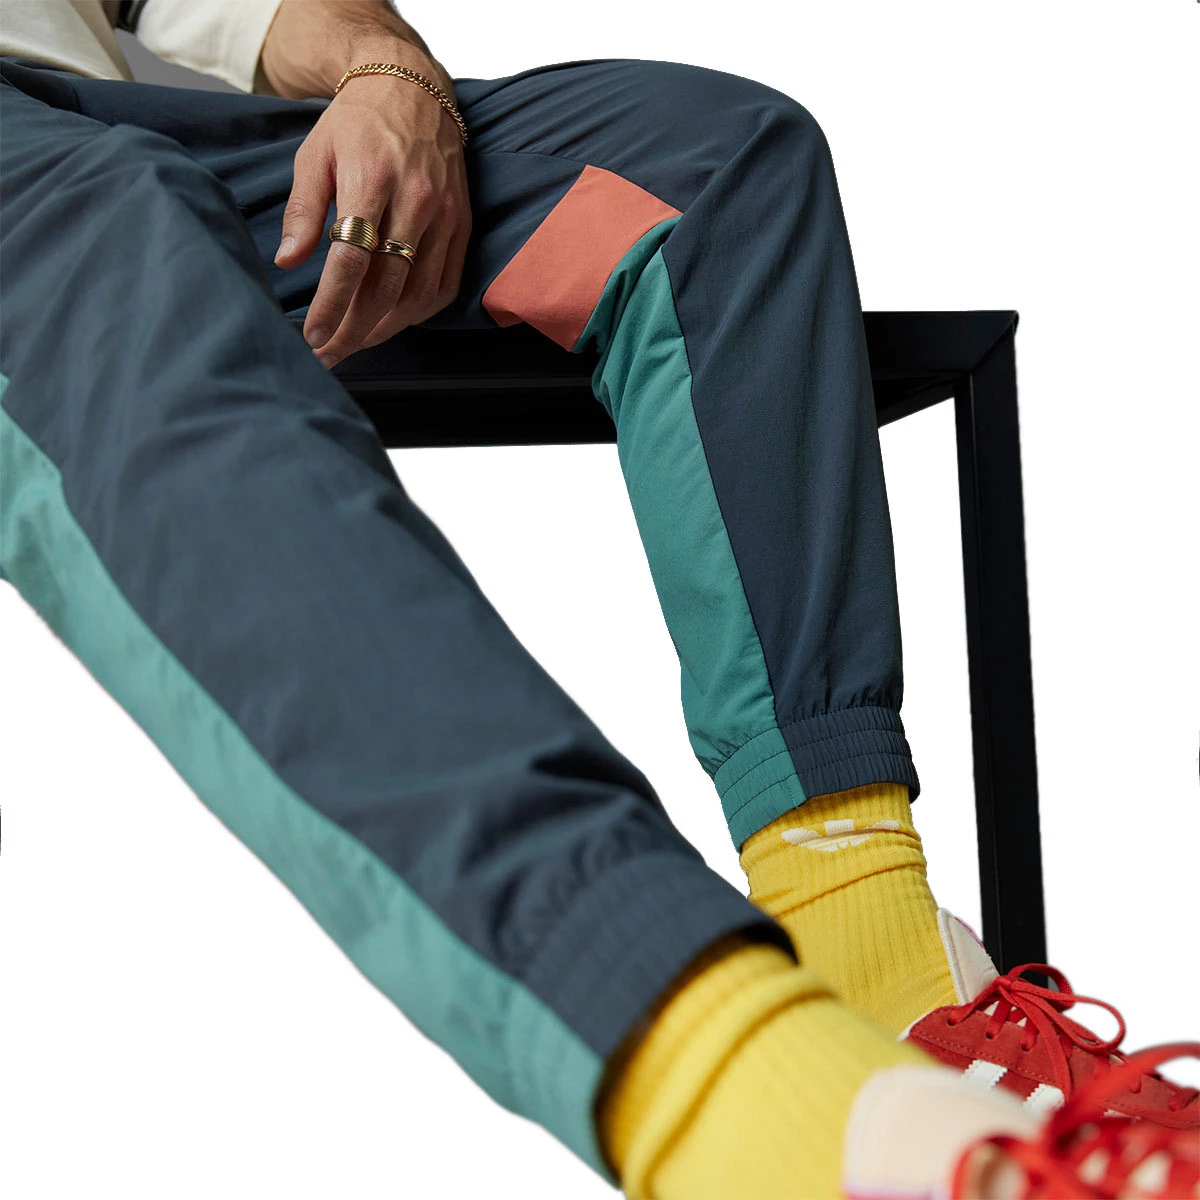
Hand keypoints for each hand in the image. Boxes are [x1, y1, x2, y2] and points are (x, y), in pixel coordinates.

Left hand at [274, 59, 470, 368]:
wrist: (412, 88)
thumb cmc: (357, 124)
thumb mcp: (315, 155)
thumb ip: (303, 210)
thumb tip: (288, 261)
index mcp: (372, 177)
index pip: (352, 259)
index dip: (332, 305)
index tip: (313, 335)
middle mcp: (416, 199)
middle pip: (386, 286)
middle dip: (354, 328)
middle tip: (328, 354)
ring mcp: (446, 214)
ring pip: (418, 292)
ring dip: (385, 328)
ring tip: (355, 342)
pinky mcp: (463, 224)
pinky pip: (444, 285)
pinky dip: (419, 313)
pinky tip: (393, 323)